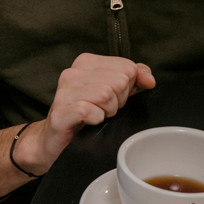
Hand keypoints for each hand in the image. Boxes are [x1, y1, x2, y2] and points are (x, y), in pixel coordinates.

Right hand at [14, 54, 155, 174]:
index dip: (128, 88)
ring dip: (107, 112)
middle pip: (119, 81)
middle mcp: (73, 72)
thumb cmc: (86, 116)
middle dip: (118, 101)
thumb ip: (133, 79)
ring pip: (106, 95)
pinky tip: (88, 123)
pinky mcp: (61, 112)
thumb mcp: (113, 93)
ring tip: (95, 117)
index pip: (127, 67)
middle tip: (103, 110)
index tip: (114, 99)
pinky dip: (95, 120)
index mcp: (87, 62)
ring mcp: (64, 91)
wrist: (55, 141)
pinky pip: (91, 112)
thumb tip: (149, 79)